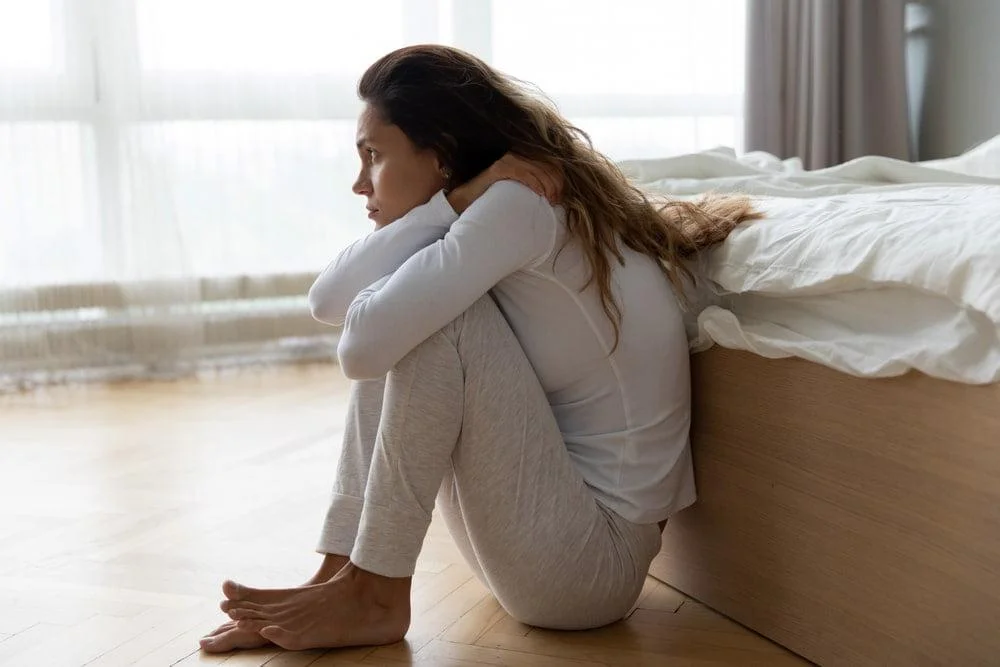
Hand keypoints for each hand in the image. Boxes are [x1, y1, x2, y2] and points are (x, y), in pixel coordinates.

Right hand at [447, 153, 562, 213]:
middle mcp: (515, 155)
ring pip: (536, 169)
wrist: (467, 202)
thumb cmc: (494, 199)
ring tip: (549, 199)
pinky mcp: (498, 169)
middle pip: (546, 165)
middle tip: (556, 200)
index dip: (559, 177)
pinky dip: (534, 182)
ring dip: (547, 184)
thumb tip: (555, 192)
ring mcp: (506, 160)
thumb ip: (533, 185)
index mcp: (523, 158)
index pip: (549, 162)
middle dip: (555, 183)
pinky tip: (539, 193)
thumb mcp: (518, 190)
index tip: (561, 195)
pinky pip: (522, 172)